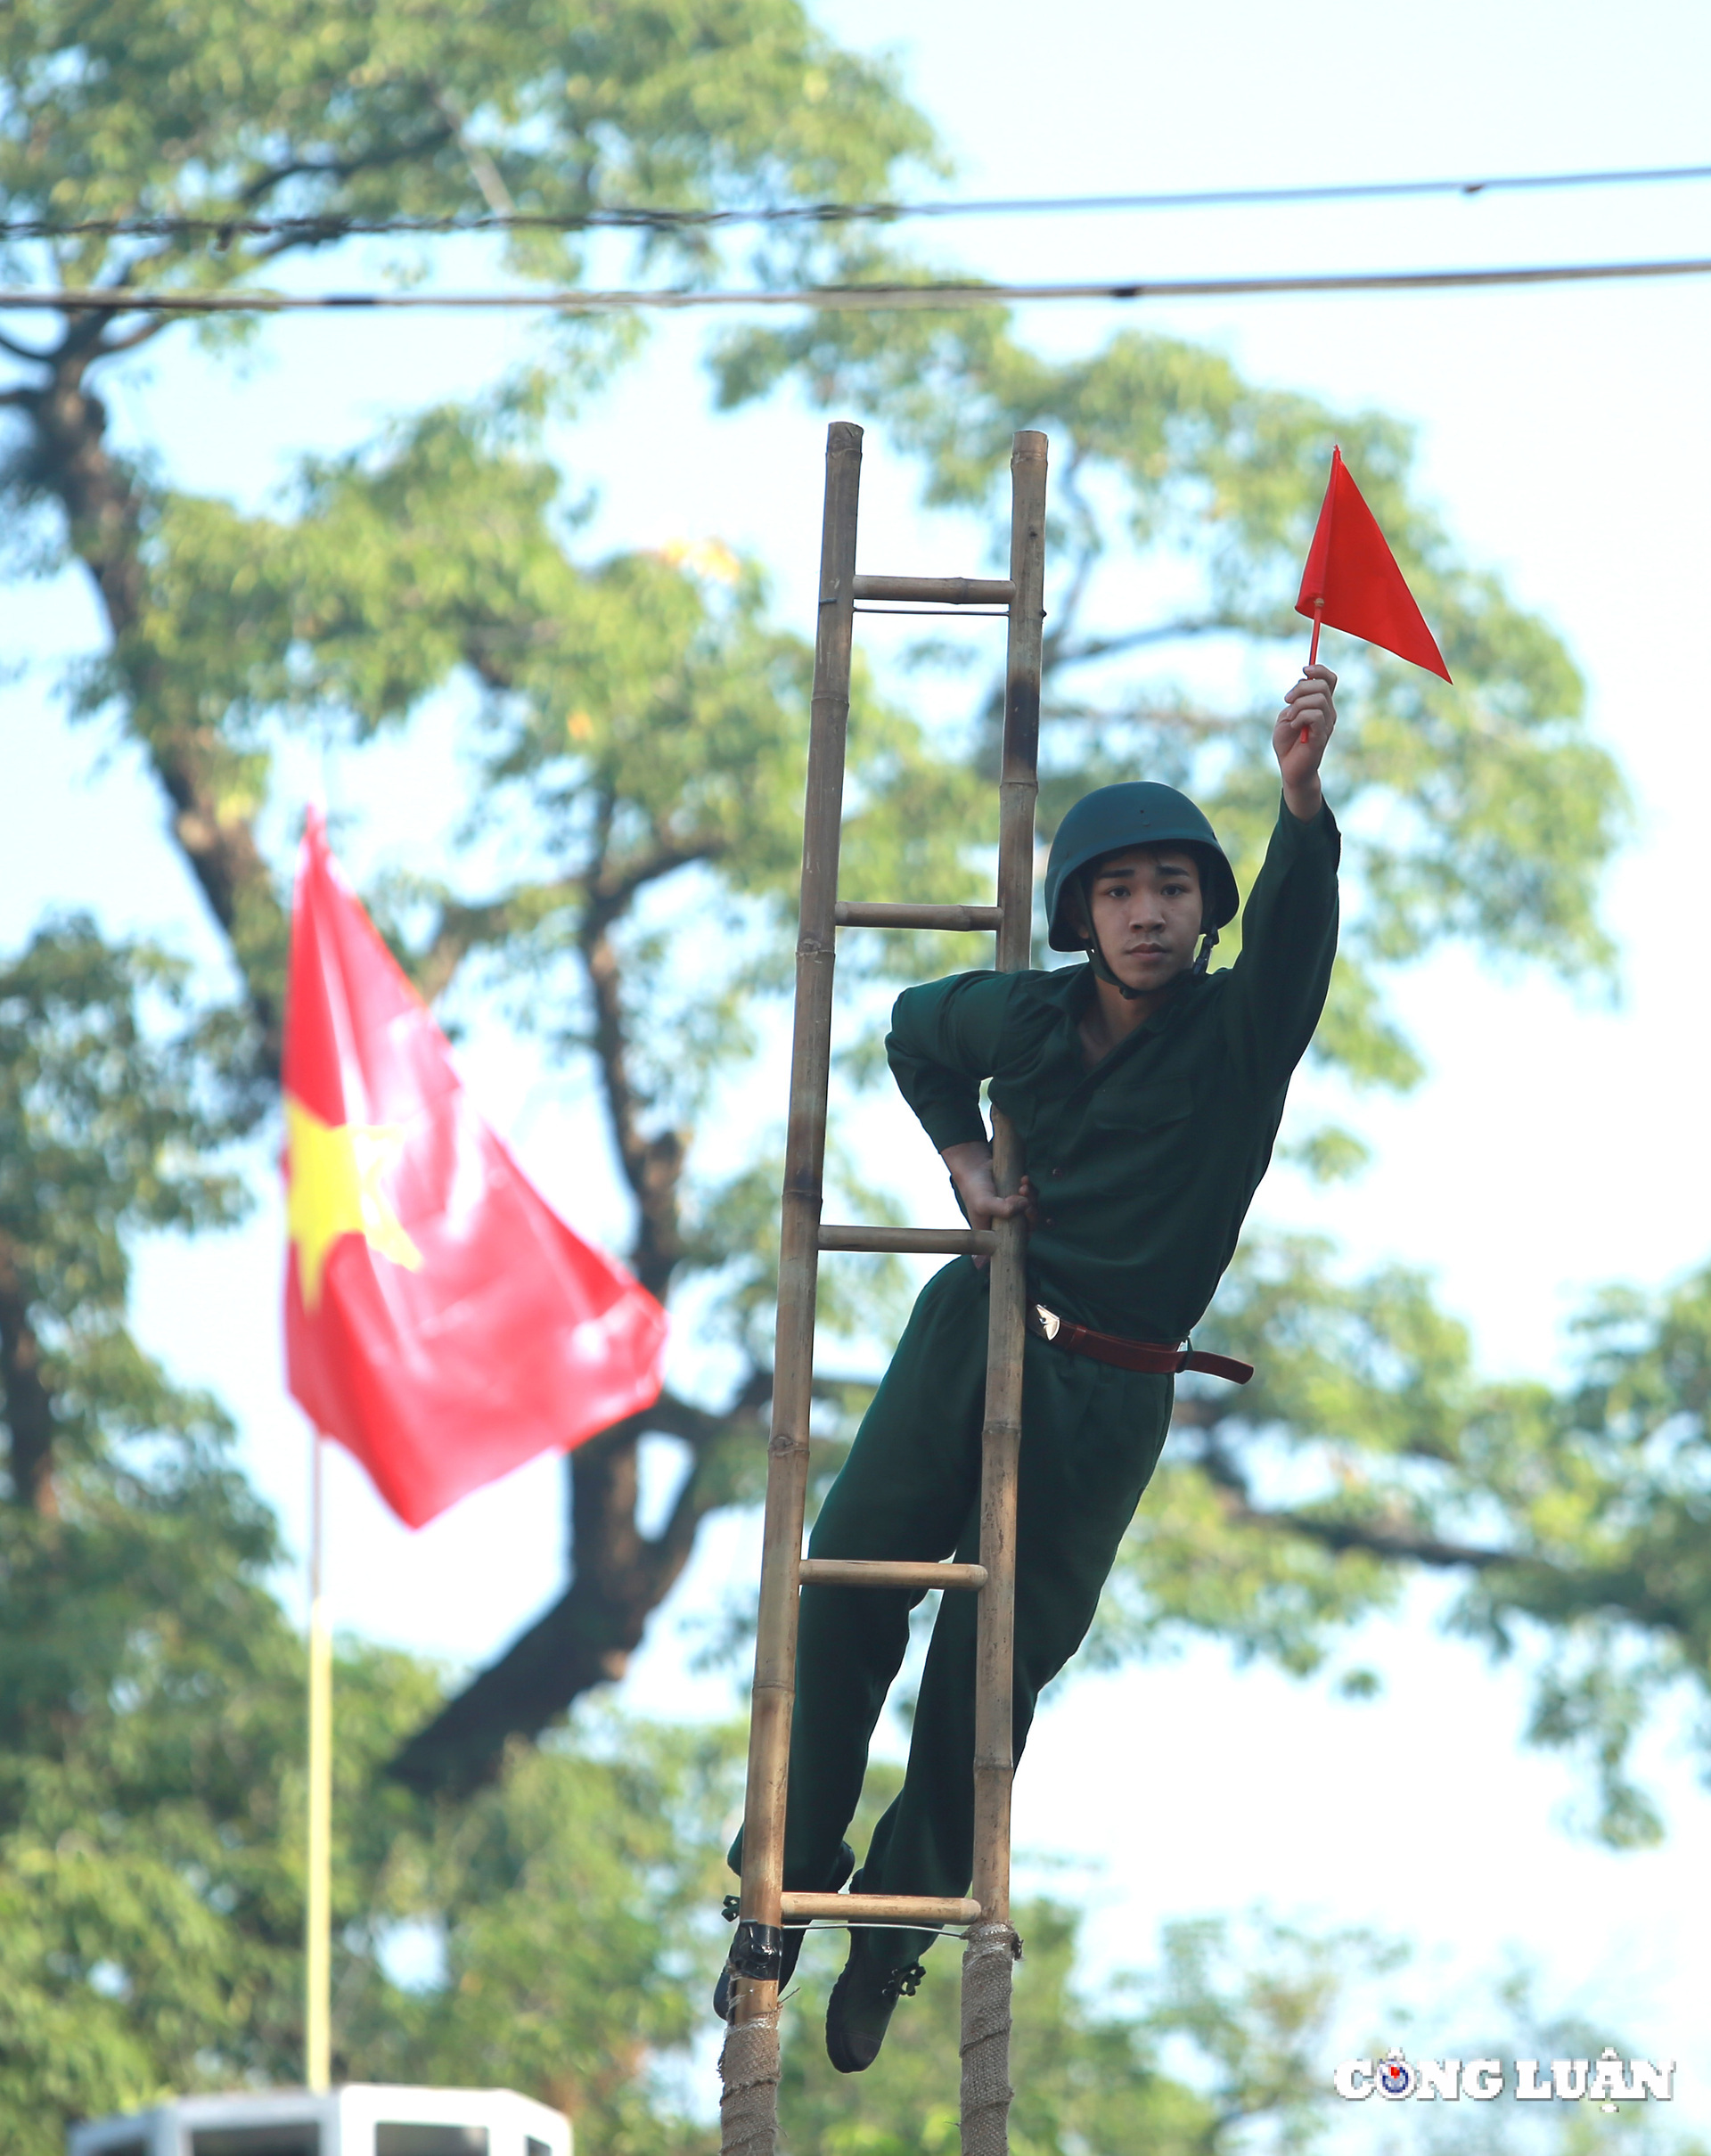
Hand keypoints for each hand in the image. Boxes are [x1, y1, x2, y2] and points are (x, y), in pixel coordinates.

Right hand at [940, 1142, 1036, 1269]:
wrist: (974, 1167)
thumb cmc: (974, 1190)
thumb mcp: (983, 1204)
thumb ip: (1002, 1209)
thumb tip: (1026, 1205)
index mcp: (996, 1232)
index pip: (1015, 1241)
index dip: (1026, 1235)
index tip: (1027, 1222)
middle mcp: (1006, 1222)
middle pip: (1028, 1225)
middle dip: (1031, 1214)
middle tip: (1028, 1203)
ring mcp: (1013, 1208)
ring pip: (1032, 1208)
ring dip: (1032, 1198)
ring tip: (1023, 1187)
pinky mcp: (1018, 1195)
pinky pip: (1031, 1194)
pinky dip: (1030, 1188)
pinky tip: (1024, 1180)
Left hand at [1274, 663, 1336, 819]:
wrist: (1290, 769)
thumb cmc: (1287, 744)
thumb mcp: (1286, 717)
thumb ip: (1295, 701)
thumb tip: (1302, 684)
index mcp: (1321, 705)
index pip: (1329, 679)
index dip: (1319, 669)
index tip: (1304, 669)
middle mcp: (1328, 712)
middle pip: (1322, 685)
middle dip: (1301, 687)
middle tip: (1287, 700)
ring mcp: (1326, 724)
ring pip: (1318, 699)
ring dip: (1298, 705)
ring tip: (1290, 719)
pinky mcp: (1322, 736)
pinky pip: (1314, 716)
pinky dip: (1300, 717)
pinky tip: (1294, 727)